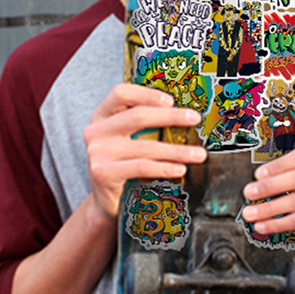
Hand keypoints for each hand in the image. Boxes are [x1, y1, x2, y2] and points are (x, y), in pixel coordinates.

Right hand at [84, 83, 206, 219]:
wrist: (105, 200)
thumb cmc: (122, 164)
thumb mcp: (126, 138)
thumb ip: (143, 124)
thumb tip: (184, 113)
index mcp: (101, 115)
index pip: (121, 93)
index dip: (146, 94)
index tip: (171, 100)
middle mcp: (96, 130)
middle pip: (138, 116)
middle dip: (171, 117)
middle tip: (194, 119)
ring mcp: (97, 152)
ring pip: (145, 146)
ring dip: (177, 150)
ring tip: (198, 154)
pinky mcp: (102, 173)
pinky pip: (141, 167)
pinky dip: (165, 167)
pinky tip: (180, 169)